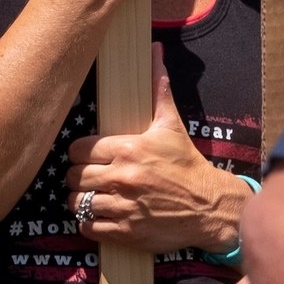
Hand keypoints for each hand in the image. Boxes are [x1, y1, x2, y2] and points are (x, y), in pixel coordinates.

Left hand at [61, 49, 240, 254]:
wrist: (209, 206)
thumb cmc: (187, 164)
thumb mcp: (171, 124)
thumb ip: (158, 88)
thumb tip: (155, 50)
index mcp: (128, 149)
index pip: (78, 150)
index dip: (77, 153)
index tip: (84, 155)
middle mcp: (122, 179)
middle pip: (74, 177)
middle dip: (76, 176)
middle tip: (84, 176)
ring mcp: (123, 208)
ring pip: (78, 204)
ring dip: (79, 200)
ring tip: (88, 195)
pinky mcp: (126, 233)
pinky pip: (89, 228)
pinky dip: (88, 224)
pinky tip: (98, 215)